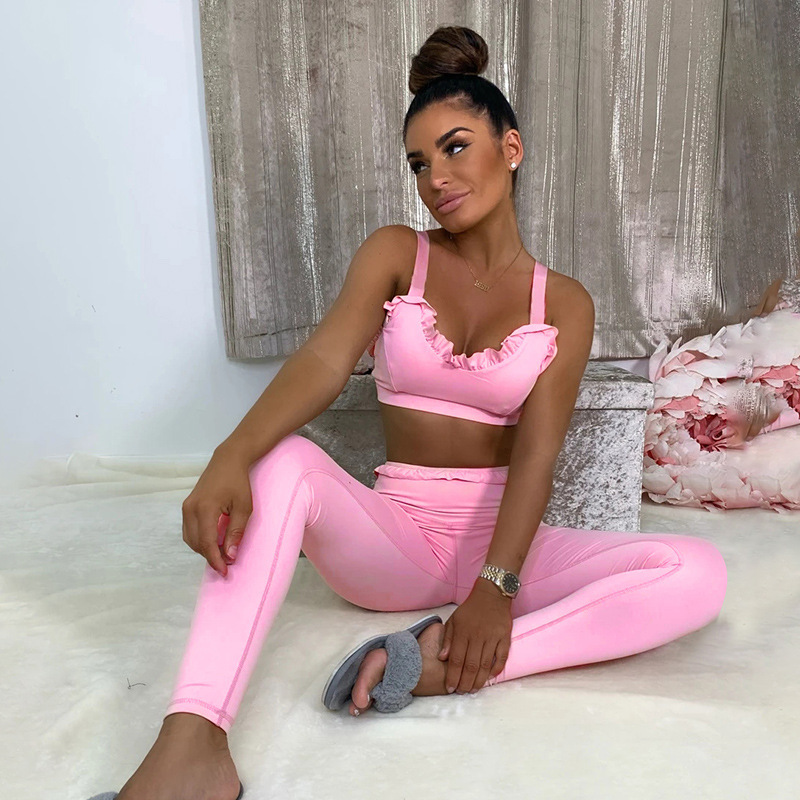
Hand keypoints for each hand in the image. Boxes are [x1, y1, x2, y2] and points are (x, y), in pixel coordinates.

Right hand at [181, 447, 253, 575]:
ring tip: (222, 552)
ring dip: (204, 549)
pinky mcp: (187, 506)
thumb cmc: (238, 482)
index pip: (207, 543)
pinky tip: (214, 541)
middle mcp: (190, 509)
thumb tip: (230, 555)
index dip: (215, 560)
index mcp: (205, 509)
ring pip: (190, 539)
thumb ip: (236, 532)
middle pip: (196, 543)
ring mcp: (186, 507)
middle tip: (227, 563)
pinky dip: (200, 539)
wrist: (228, 460)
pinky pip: (189, 530)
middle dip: (210, 556)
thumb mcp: (244, 507)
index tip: (225, 572)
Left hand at [438, 585, 512, 694]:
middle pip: (471, 665)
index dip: (453, 676)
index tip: (450, 688)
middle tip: (462, 693)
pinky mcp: (505, 636)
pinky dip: (497, 668)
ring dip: (479, 680)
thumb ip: (448, 639)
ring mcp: (492, 637)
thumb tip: (442, 658)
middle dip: (465, 682)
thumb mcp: (454, 620)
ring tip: (473, 690)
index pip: (457, 659)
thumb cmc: (470, 609)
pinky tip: (491, 677)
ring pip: (485, 664)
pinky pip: (502, 656)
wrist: (492, 594)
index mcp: (463, 632)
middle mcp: (477, 636)